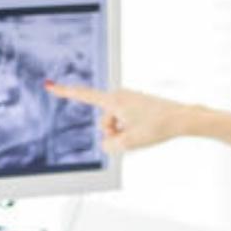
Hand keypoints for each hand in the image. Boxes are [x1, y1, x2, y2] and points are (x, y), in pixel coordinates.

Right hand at [44, 83, 189, 152]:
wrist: (181, 118)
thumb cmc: (158, 127)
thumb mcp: (129, 142)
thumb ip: (110, 145)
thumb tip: (106, 142)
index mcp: (114, 100)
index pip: (83, 96)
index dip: (64, 92)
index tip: (48, 85)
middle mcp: (118, 96)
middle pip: (104, 123)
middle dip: (114, 134)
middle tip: (134, 136)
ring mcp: (127, 101)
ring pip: (115, 125)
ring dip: (124, 134)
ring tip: (144, 132)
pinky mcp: (135, 106)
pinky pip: (124, 123)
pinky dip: (131, 130)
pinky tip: (146, 130)